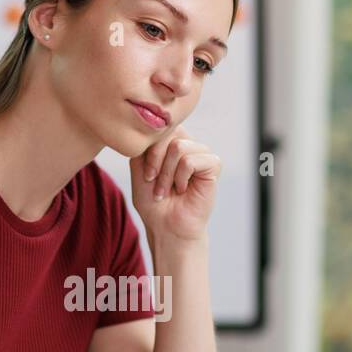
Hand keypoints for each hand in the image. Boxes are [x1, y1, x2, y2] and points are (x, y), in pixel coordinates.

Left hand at [129, 125, 219, 243]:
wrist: (166, 226)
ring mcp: (202, 153)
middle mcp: (188, 143)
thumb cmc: (153, 202)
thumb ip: (144, 145)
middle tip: (155, 183)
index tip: (146, 176)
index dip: (149, 151)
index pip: (159, 128)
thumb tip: (154, 126)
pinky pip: (191, 161)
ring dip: (167, 174)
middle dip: (156, 161)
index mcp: (172, 141)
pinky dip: (181, 178)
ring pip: (178, 147)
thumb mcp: (138, 168)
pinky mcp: (214, 164)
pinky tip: (183, 189)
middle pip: (169, 132)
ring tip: (170, 190)